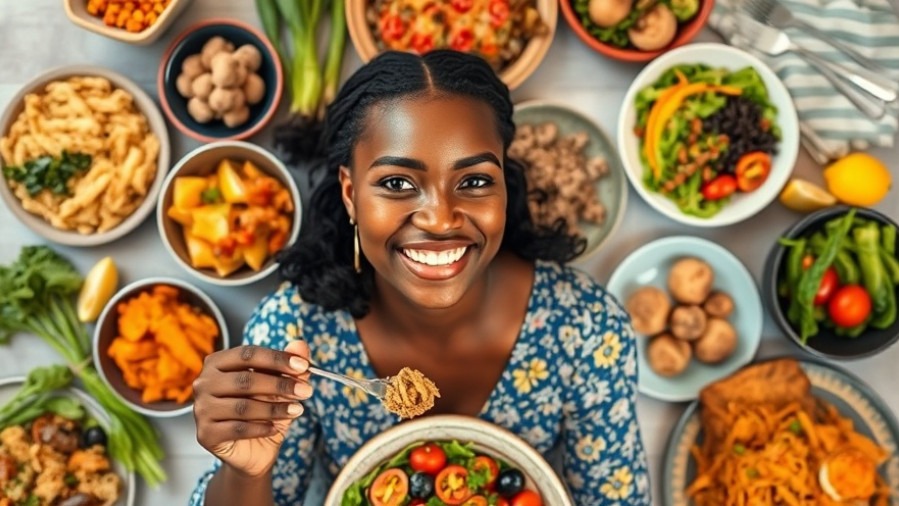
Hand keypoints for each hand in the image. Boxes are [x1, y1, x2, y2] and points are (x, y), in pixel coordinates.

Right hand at [193, 341, 311, 477]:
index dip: (277, 359)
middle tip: (306, 391)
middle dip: (280, 385)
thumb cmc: (264, 411)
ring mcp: (201, 409)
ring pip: (243, 406)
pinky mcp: (206, 434)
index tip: (304, 366)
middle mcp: (204, 383)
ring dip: (275, 408)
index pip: (248, 354)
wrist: (253, 451)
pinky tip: (275, 428)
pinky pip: (238, 428)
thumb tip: (300, 345)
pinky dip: (261, 428)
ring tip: (297, 410)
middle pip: (245, 380)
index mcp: (218, 362)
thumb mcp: (281, 387)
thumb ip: (289, 365)